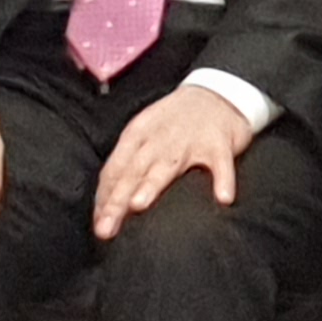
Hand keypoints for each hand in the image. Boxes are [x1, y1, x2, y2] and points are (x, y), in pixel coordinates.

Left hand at [94, 86, 253, 239]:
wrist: (218, 93)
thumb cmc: (175, 123)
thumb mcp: (146, 135)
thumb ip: (129, 164)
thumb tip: (106, 203)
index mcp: (138, 134)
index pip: (115, 168)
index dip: (104, 197)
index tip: (98, 226)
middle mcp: (160, 137)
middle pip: (133, 170)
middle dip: (117, 199)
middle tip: (105, 228)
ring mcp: (190, 139)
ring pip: (168, 164)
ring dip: (152, 184)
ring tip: (139, 204)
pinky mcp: (220, 143)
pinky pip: (221, 163)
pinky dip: (223, 179)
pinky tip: (223, 197)